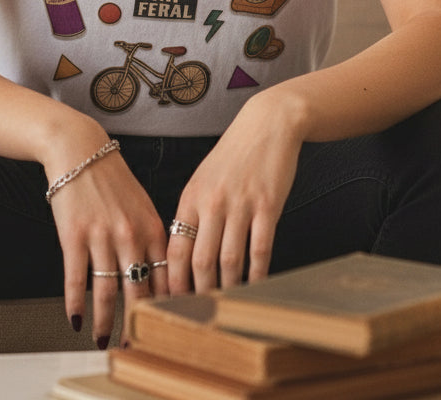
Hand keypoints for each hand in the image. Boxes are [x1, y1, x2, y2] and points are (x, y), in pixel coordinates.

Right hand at [48, 139, 168, 346]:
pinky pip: (76, 279)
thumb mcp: (141, 204)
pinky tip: (75, 319)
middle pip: (139, 291)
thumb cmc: (111, 178)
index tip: (168, 328)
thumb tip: (162, 273)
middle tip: (138, 345)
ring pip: (107, 291)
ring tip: (103, 339)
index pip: (166, 277)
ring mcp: (102, 236)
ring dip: (105, 321)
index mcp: (152, 227)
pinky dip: (75, 304)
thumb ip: (151, 238)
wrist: (79, 150)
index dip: (168, 306)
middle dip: (139, 323)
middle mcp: (130, 235)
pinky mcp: (74, 236)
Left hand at [167, 93, 302, 293]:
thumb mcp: (203, 179)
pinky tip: (256, 285)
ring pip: (229, 260)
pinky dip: (258, 273)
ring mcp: (240, 204)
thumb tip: (182, 255)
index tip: (172, 302)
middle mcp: (212, 202)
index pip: (175, 248)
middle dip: (198, 293)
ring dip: (227, 288)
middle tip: (199, 315)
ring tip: (226, 305)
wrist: (266, 125)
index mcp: (191, 196)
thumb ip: (193, 213)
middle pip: (200, 261)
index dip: (173, 280)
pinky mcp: (267, 205)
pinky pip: (260, 249)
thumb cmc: (233, 156)